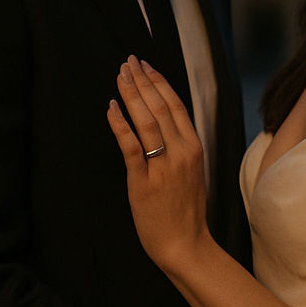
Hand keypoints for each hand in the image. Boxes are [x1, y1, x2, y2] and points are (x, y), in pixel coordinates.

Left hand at [106, 57, 210, 269]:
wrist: (185, 244)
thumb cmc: (186, 211)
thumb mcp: (193, 172)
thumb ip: (181, 147)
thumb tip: (164, 124)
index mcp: (194, 147)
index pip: (175, 105)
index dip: (158, 82)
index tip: (144, 66)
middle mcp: (181, 152)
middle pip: (159, 106)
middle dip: (141, 80)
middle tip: (127, 62)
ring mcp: (163, 166)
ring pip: (146, 120)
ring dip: (130, 95)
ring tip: (119, 76)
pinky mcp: (143, 181)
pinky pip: (130, 146)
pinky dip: (119, 124)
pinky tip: (110, 108)